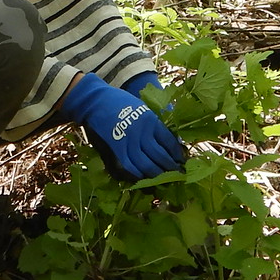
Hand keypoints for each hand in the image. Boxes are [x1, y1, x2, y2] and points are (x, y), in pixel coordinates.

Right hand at [60, 72, 185, 181]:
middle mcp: (142, 133)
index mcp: (151, 121)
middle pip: (160, 155)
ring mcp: (129, 142)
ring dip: (156, 173)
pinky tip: (144, 177)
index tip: (182, 160)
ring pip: (146, 164)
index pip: (169, 141)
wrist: (97, 101)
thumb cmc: (121, 102)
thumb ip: (155, 124)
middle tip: (177, 173)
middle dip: (170, 166)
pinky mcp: (117, 149)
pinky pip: (130, 166)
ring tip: (164, 178)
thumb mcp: (143, 108)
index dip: (176, 153)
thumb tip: (169, 139)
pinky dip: (138, 174)